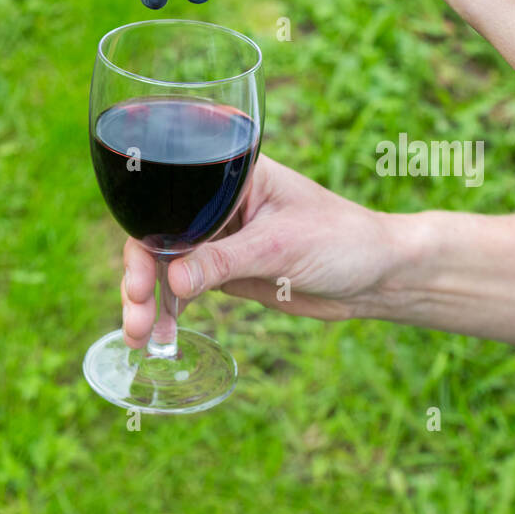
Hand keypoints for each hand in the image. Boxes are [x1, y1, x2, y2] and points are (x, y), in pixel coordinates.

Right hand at [120, 153, 397, 347]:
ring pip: (167, 266)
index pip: (170, 201)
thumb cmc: (340, 239)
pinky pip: (187, 289)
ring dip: (149, 300)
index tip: (138, 281)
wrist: (378, 276)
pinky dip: (170, 310)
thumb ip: (225, 261)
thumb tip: (170, 281)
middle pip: (160, 236)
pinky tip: (158, 337)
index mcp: (230, 176)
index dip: (144, 238)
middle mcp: (218, 204)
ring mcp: (221, 239)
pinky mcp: (229, 272)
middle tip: (135, 316)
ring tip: (138, 337)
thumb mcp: (281, 247)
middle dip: (139, 277)